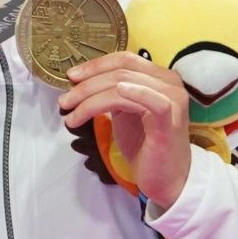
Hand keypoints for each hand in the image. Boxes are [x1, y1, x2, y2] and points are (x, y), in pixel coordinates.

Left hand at [61, 53, 192, 209]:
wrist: (166, 178)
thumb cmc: (145, 146)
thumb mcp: (125, 112)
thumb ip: (112, 93)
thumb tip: (81, 81)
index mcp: (160, 77)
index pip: (124, 59)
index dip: (95, 65)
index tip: (71, 77)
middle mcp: (170, 83)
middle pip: (120, 71)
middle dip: (86, 85)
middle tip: (65, 101)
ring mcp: (172, 100)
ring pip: (123, 85)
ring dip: (90, 99)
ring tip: (71, 116)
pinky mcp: (169, 120)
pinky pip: (150, 100)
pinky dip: (126, 94)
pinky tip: (105, 100)